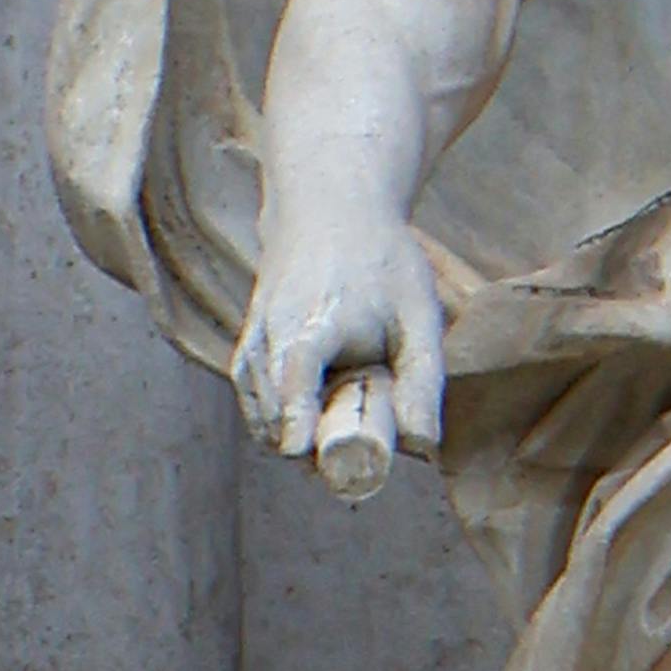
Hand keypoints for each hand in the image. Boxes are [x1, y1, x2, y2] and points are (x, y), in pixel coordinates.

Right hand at [232, 199, 446, 469]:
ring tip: (337, 435)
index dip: (299, 424)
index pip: (293, 385)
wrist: (328, 211)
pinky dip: (278, 419)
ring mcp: (252, 342)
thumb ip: (421, 381)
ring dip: (292, 436)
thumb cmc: (381, 264)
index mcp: (312, 327)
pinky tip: (310, 422)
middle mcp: (269, 337)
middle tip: (354, 459)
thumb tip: (423, 446)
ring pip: (260, 413)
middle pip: (273, 415)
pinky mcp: (248, 347)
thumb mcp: (418, 315)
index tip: (311, 458)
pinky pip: (254, 399)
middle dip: (308, 449)